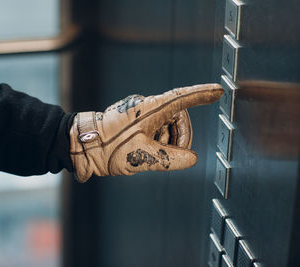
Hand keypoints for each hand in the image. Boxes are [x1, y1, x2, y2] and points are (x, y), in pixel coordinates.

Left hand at [70, 83, 222, 181]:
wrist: (81, 146)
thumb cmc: (107, 147)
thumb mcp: (142, 157)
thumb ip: (171, 160)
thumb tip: (191, 159)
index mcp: (150, 108)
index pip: (182, 98)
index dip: (202, 95)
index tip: (217, 91)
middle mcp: (146, 107)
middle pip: (178, 118)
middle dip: (180, 138)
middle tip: (173, 156)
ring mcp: (140, 114)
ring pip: (167, 127)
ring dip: (167, 143)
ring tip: (151, 156)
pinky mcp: (134, 123)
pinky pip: (155, 130)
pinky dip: (157, 143)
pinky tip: (145, 153)